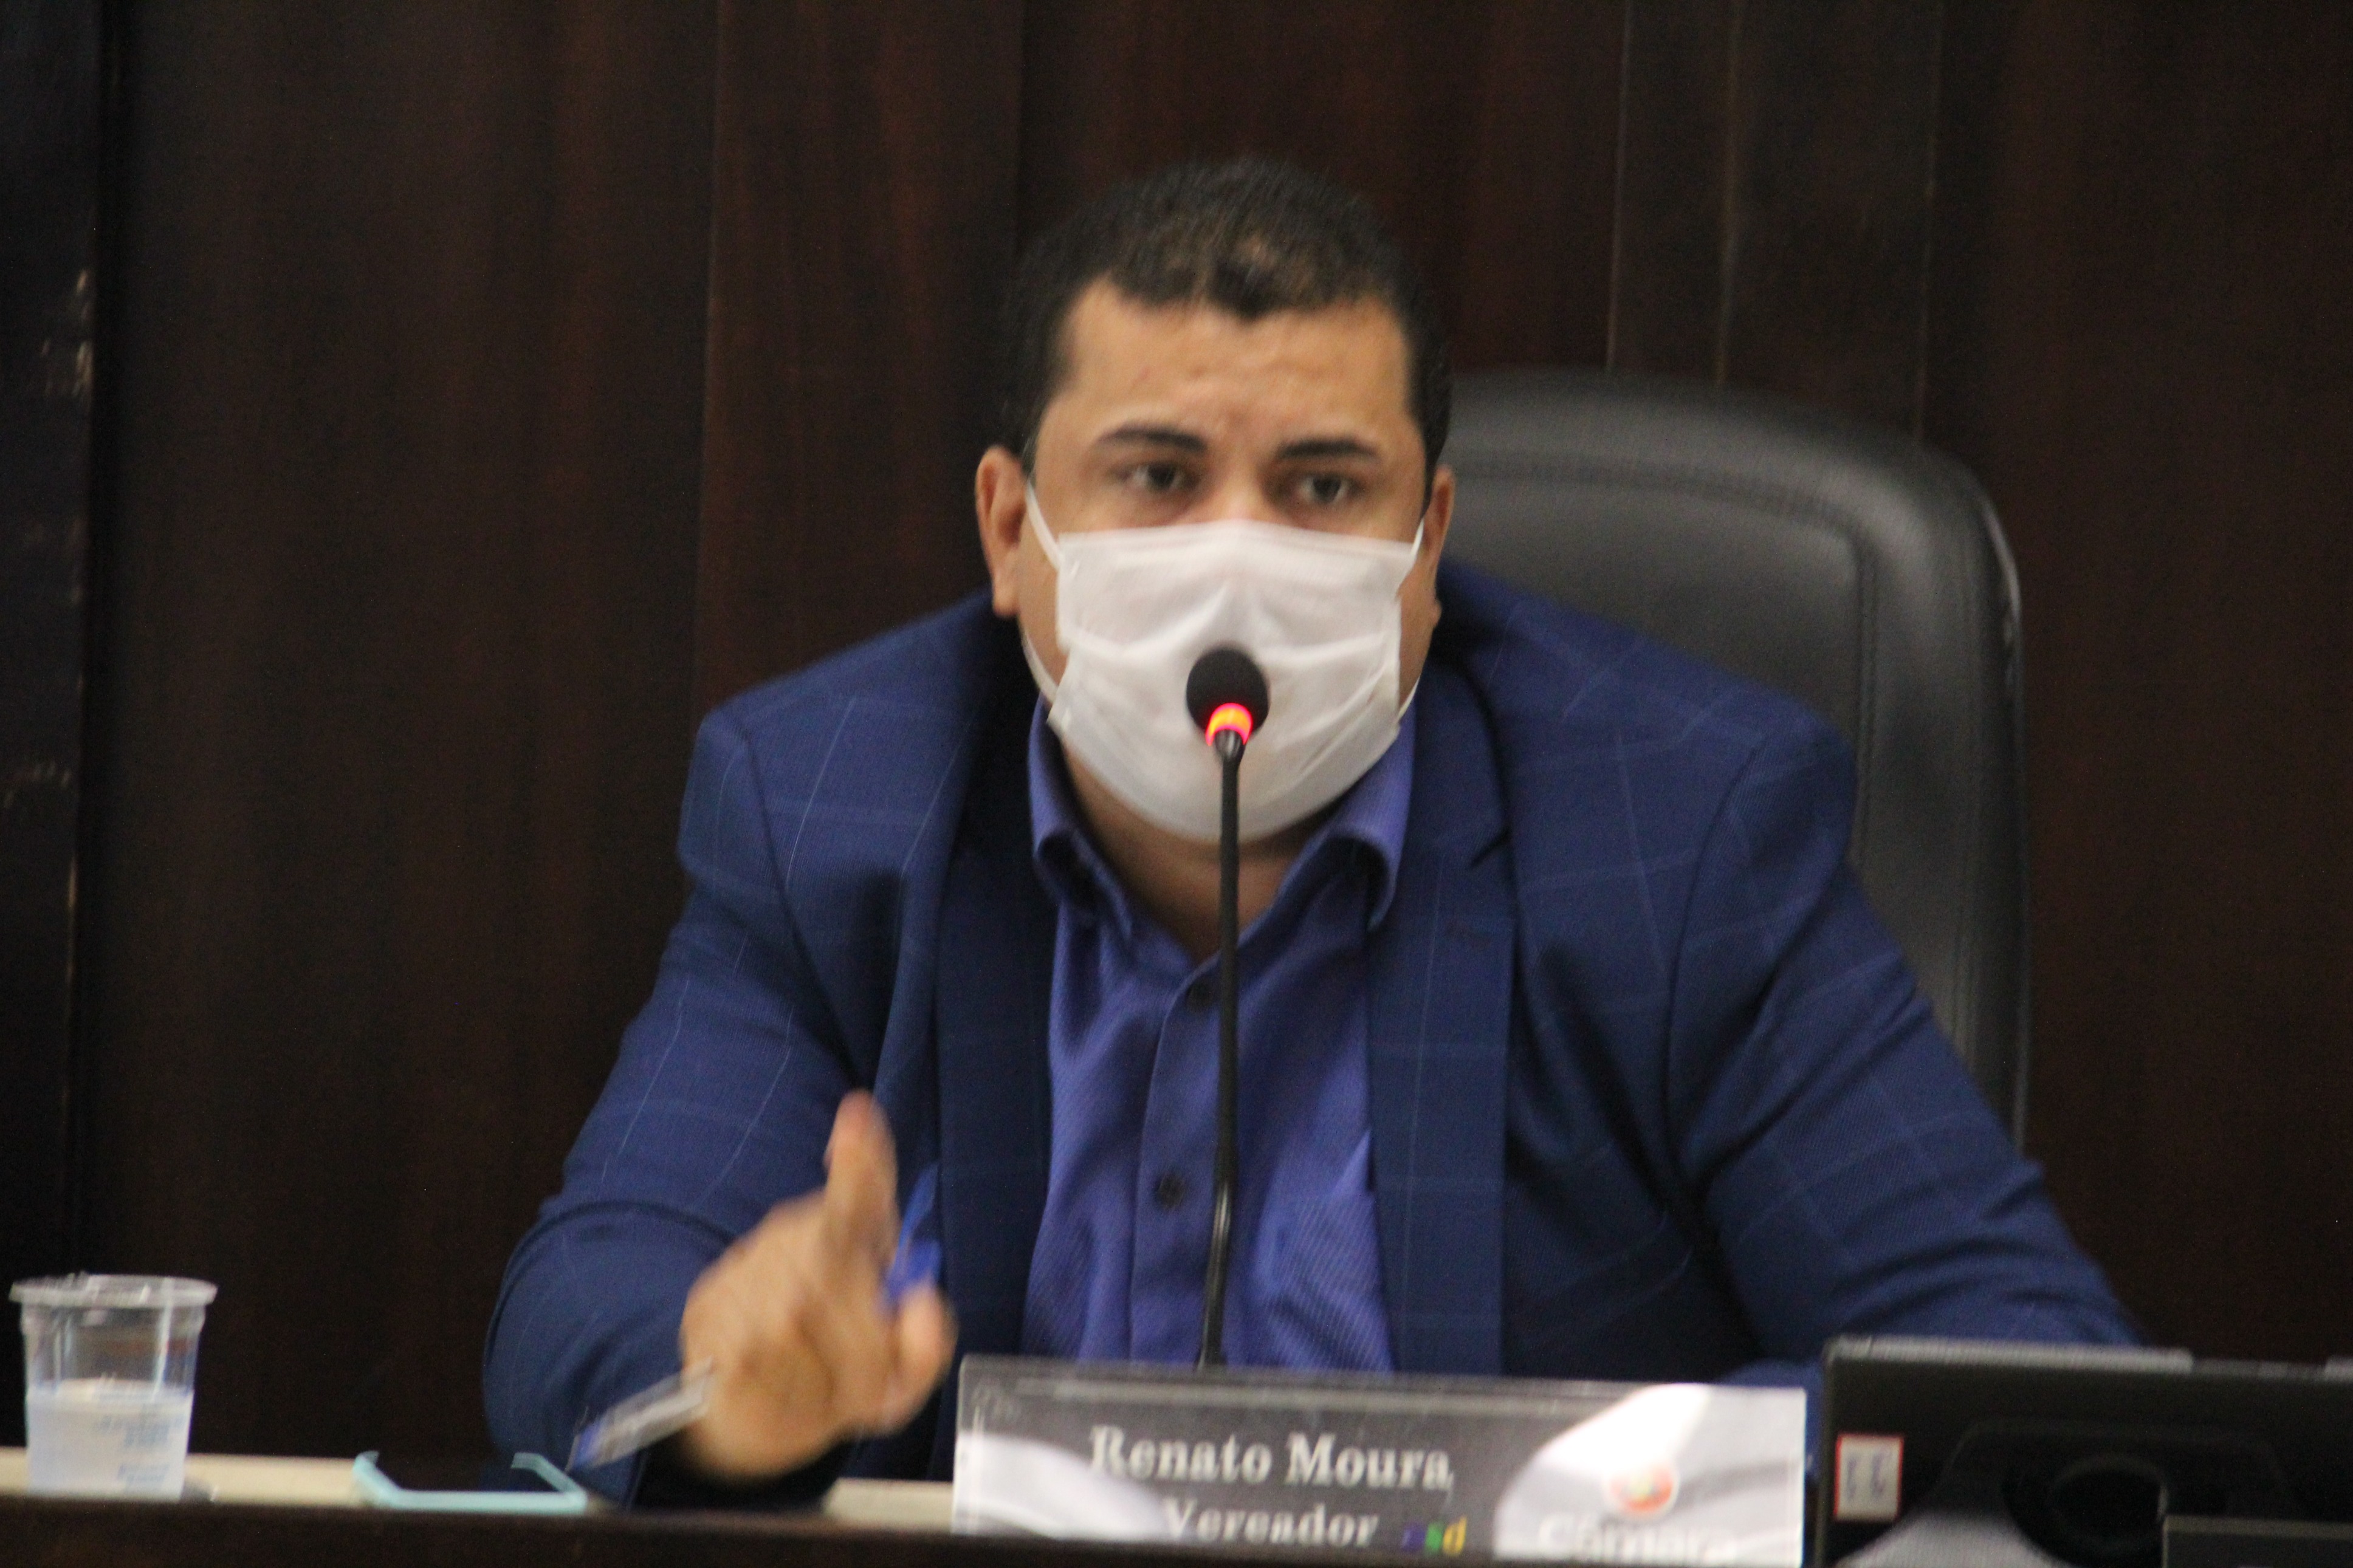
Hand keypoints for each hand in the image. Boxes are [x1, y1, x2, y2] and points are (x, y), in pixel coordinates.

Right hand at [672, 1092, 955, 1479]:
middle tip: (865, 1381)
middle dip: (864, 1349)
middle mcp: (793, 1237)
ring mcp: (746, 1272)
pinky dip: (778, 1390)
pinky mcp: (707, 1313)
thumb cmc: (840, 1376)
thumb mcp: (901, 1373)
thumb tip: (919, 1298)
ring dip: (820, 1377)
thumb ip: (927, 1344)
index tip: (858, 1114)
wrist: (757, 1416)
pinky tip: (782, 1391)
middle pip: (835, 1283)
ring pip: (794, 1325)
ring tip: (819, 1387)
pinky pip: (753, 1358)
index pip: (858, 1192)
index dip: (859, 1158)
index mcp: (849, 1235)